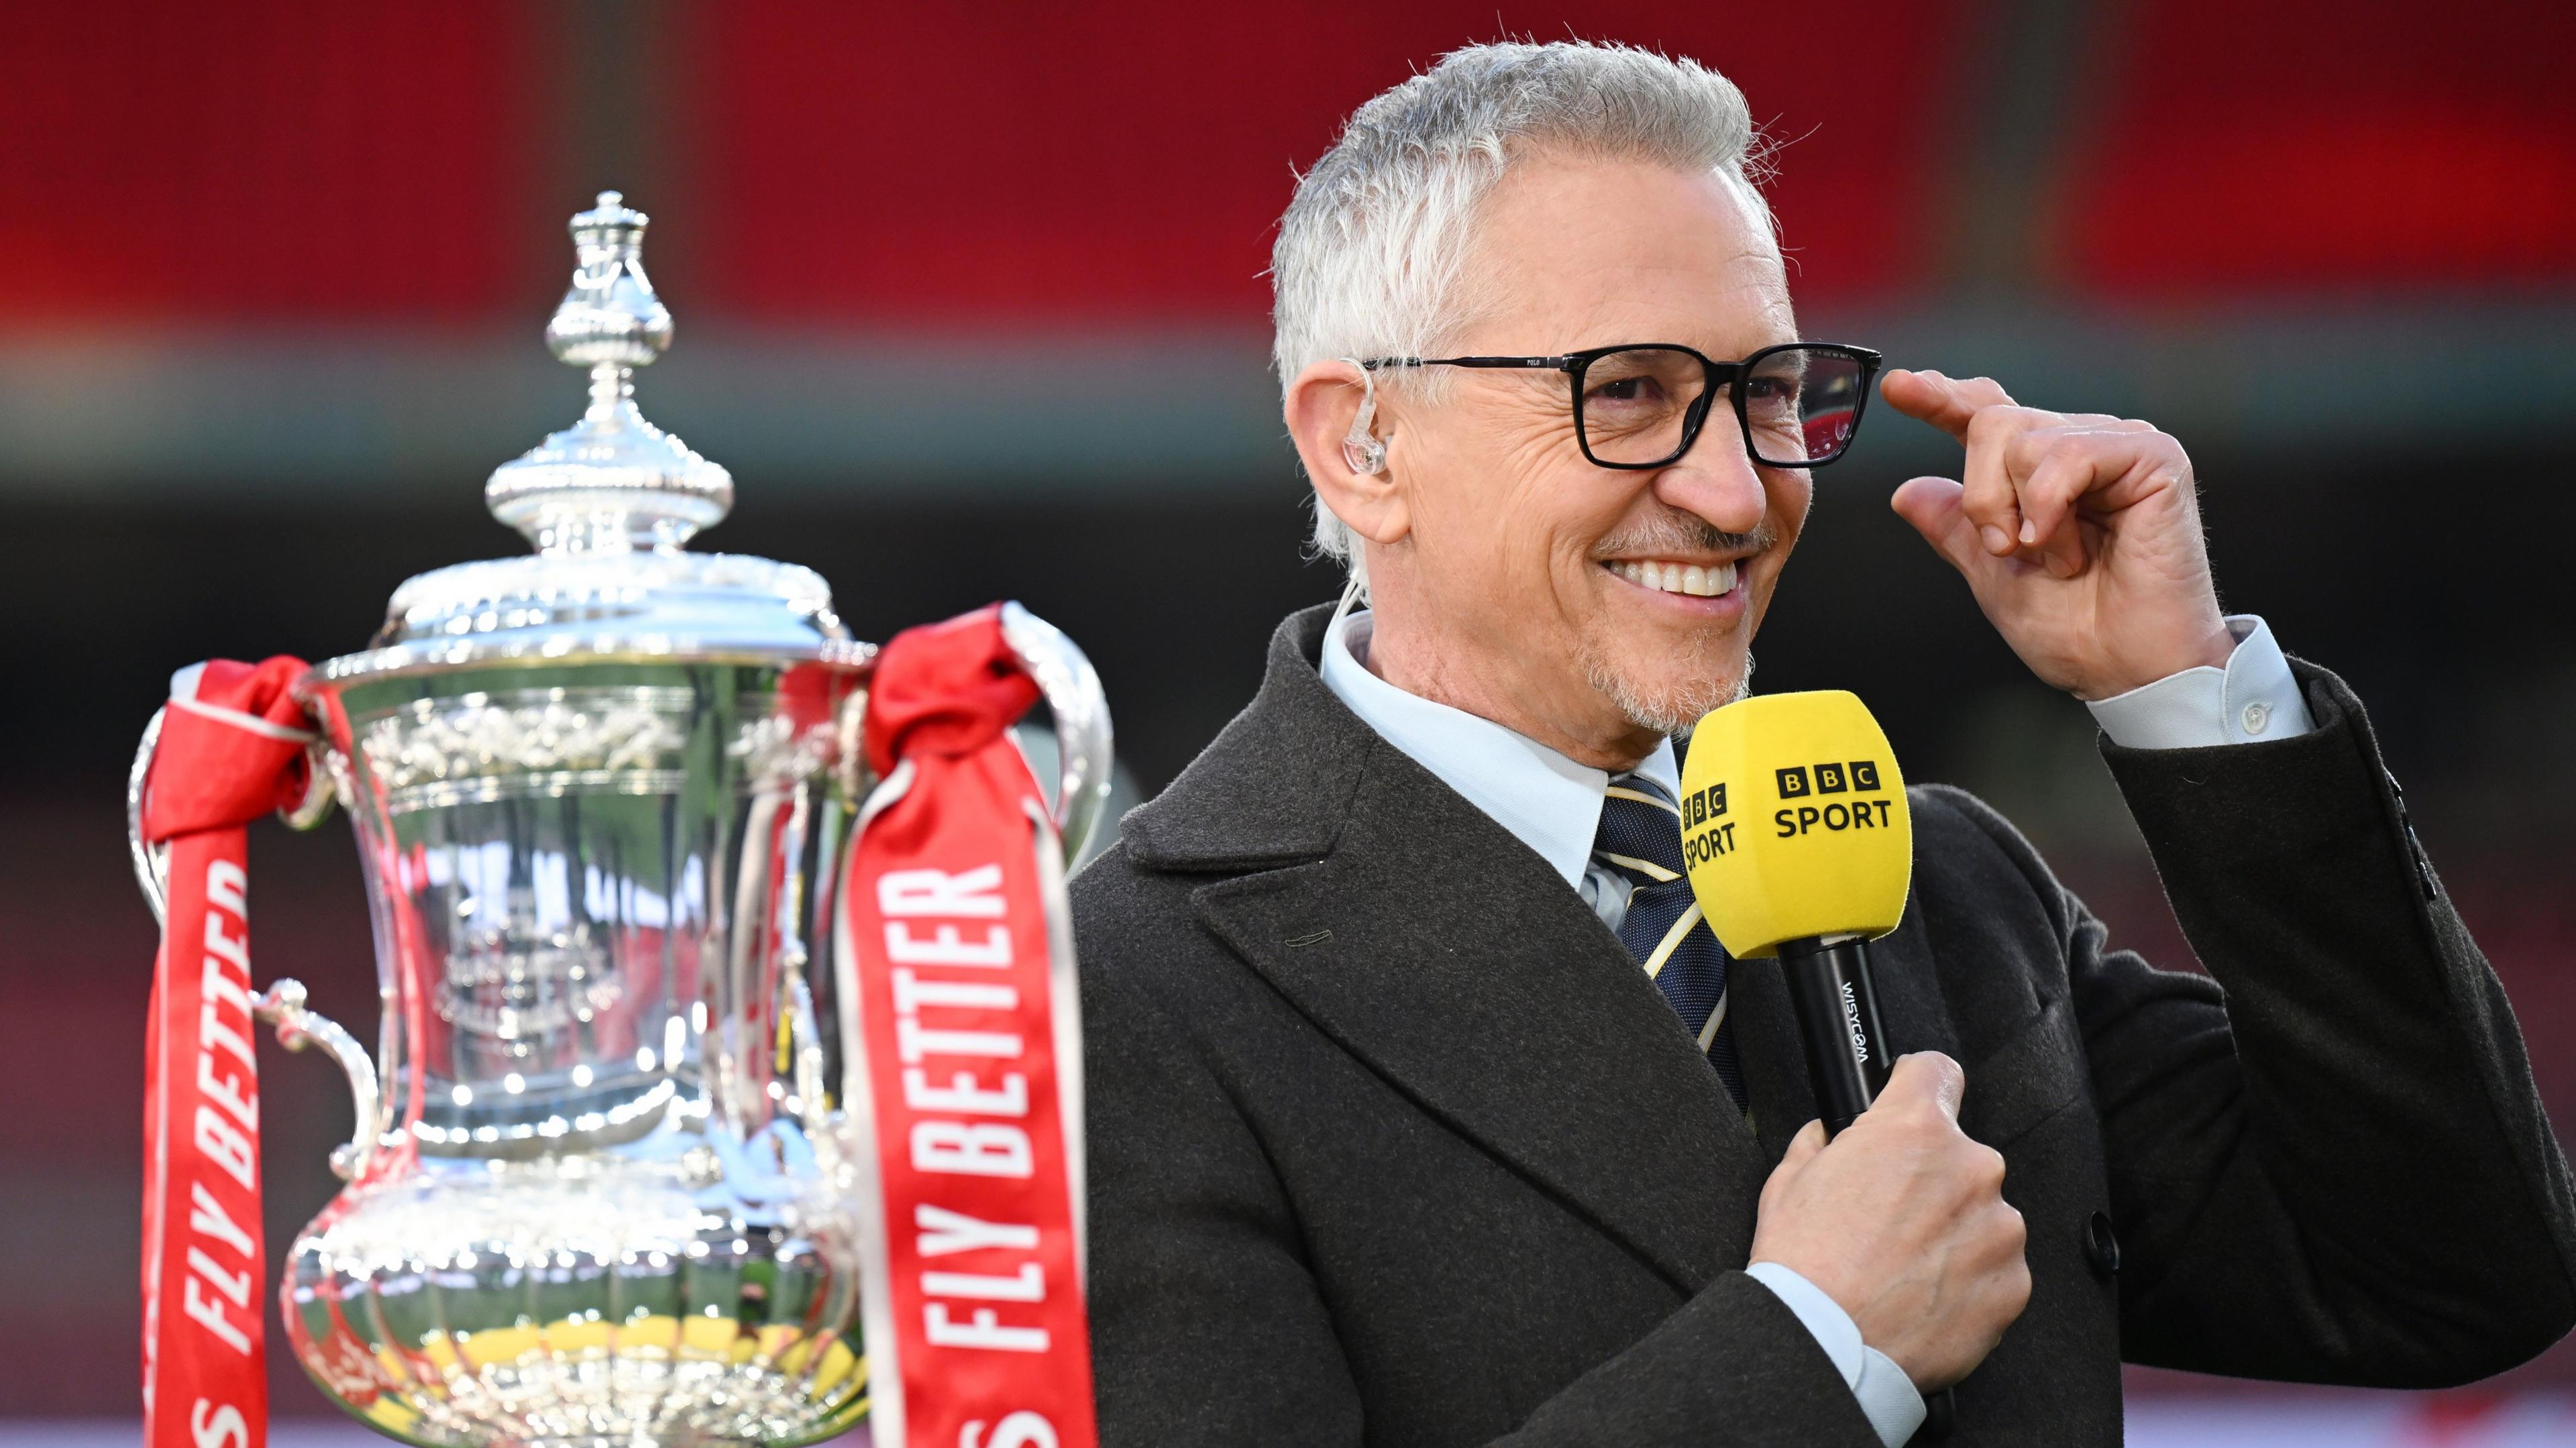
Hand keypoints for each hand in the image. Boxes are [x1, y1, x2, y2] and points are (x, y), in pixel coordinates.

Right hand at [1749, 1053, 2029, 1390]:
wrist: (1828, 1346)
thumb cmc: (1806, 1266)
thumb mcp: (1788, 1182)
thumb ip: (1818, 1144)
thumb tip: (1826, 1137)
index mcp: (1914, 1129)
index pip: (1937, 1071)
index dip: (1918, 1085)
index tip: (1912, 1102)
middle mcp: (1969, 1168)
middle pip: (1958, 1154)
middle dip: (1929, 1178)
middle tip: (1888, 1217)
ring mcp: (1999, 1227)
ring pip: (1982, 1213)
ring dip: (1953, 1231)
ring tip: (1905, 1267)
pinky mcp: (2014, 1283)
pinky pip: (1997, 1267)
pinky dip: (1969, 1278)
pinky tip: (1926, 1295)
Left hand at [1881, 369, 2234, 700]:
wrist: (2127, 669)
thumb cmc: (2077, 630)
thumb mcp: (1992, 576)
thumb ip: (1955, 528)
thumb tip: (1907, 491)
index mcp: (2042, 472)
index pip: (1986, 414)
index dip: (1942, 399)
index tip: (1897, 387)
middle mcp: (2080, 448)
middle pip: (1992, 423)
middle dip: (1981, 498)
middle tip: (2007, 550)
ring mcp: (2118, 446)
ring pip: (2022, 437)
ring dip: (2019, 512)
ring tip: (2056, 558)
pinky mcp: (2154, 457)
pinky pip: (2066, 453)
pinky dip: (2050, 508)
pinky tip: (2069, 549)